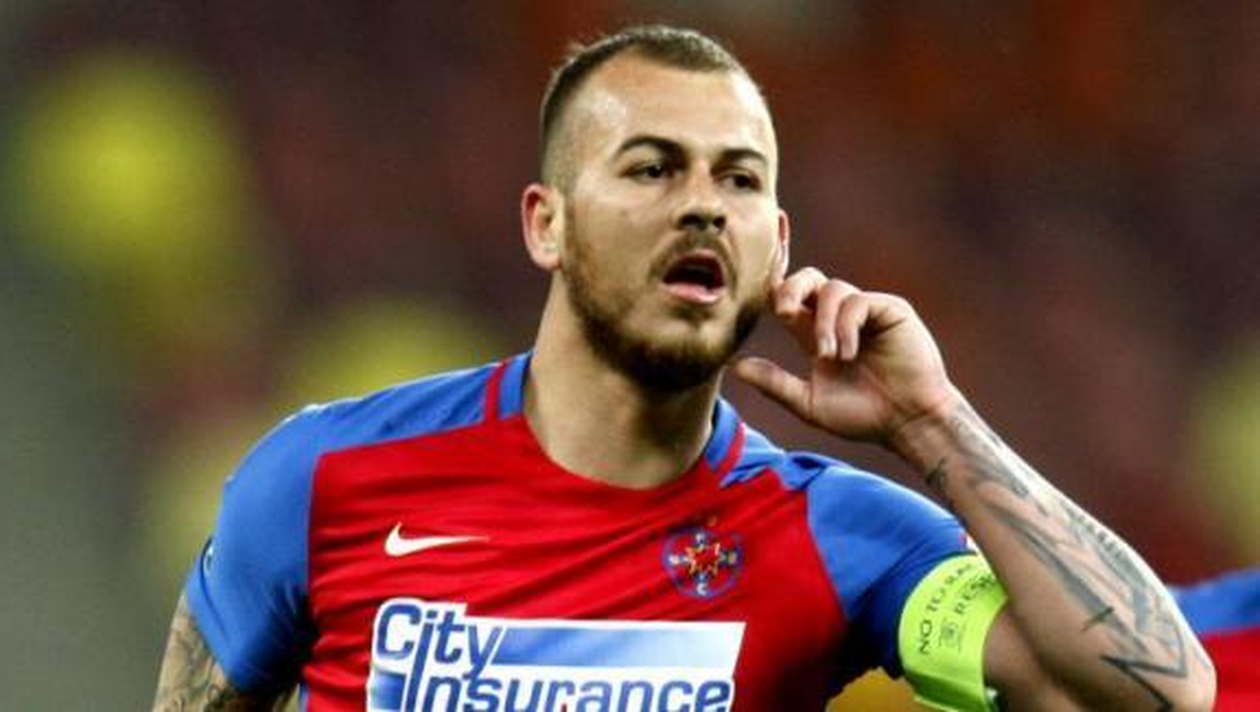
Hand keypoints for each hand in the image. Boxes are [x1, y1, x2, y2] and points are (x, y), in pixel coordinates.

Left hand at [734, 268, 959, 443]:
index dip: (773, 292)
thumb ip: (775, 383)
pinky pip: (858, 302)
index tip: (757, 297)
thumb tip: (735, 366)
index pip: (789, 299)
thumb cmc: (864, 416)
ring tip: (830, 357)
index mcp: (816, 334)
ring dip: (822, 323)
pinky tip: (849, 353)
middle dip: (790, 287)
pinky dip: (846, 326)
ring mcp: (866, 311)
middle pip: (808, 278)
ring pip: (832, 289)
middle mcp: (839, 318)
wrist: (908, 423)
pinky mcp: (890, 310)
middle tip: (783, 313)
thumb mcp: (809, 403)